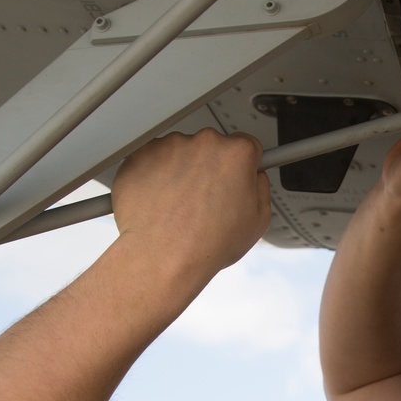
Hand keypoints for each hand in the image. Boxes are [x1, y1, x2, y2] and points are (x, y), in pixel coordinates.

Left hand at [111, 129, 270, 271]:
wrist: (162, 257)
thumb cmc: (205, 244)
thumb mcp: (257, 222)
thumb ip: (261, 189)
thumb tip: (254, 179)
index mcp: (236, 154)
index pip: (247, 145)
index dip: (243, 165)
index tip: (236, 175)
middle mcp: (203, 143)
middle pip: (212, 147)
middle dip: (211, 169)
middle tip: (207, 201)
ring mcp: (169, 147)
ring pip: (181, 154)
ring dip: (182, 173)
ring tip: (180, 207)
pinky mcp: (140, 156)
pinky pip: (152, 161)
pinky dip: (155, 177)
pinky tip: (162, 204)